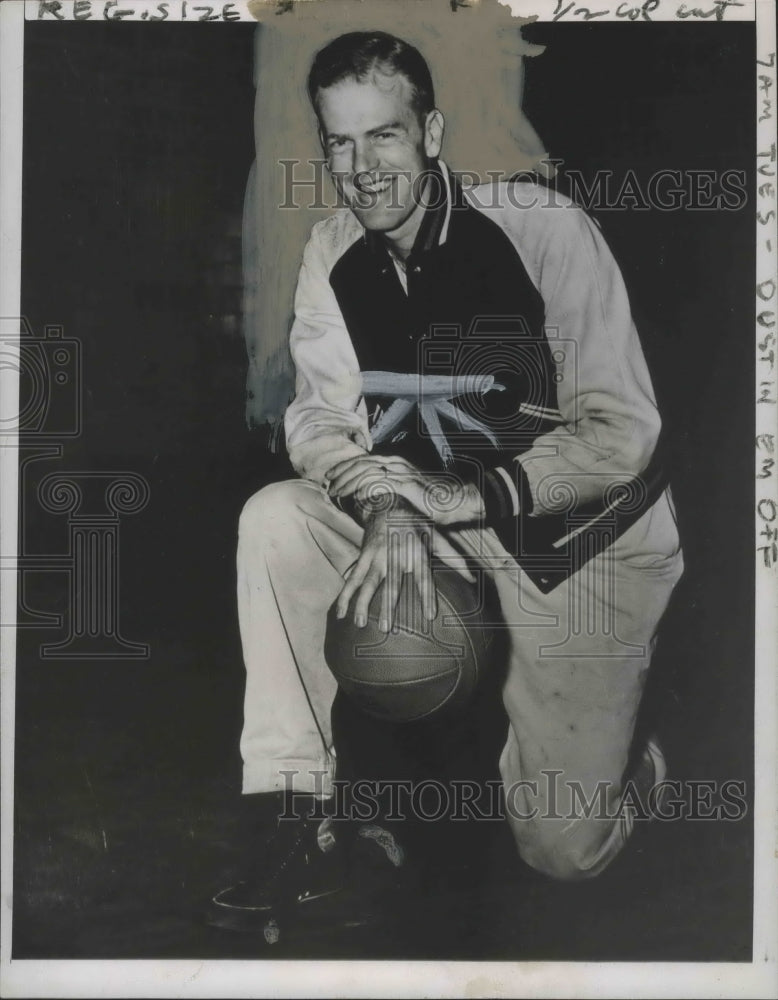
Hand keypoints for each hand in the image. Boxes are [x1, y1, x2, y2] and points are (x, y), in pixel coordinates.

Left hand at [326, 454, 484, 526]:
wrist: (456, 500)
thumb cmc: (432, 501)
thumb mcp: (406, 494)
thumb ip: (389, 492)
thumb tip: (371, 498)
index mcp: (395, 464)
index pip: (364, 461)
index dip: (345, 468)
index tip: (331, 477)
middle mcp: (396, 464)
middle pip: (361, 463)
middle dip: (342, 472)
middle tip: (328, 482)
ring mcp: (401, 472)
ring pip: (366, 471)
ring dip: (348, 481)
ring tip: (336, 491)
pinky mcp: (406, 484)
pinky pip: (380, 483)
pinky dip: (365, 488)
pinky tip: (355, 496)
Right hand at [335, 497, 474, 631]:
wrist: (386, 502)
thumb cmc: (414, 522)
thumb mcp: (435, 536)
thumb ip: (453, 558)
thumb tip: (472, 579)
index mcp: (415, 551)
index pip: (423, 578)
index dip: (426, 596)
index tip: (429, 615)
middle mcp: (394, 555)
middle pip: (390, 584)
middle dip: (387, 607)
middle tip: (386, 628)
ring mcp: (376, 556)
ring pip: (366, 582)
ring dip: (360, 603)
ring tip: (358, 622)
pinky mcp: (363, 556)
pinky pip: (352, 577)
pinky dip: (345, 594)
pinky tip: (340, 612)